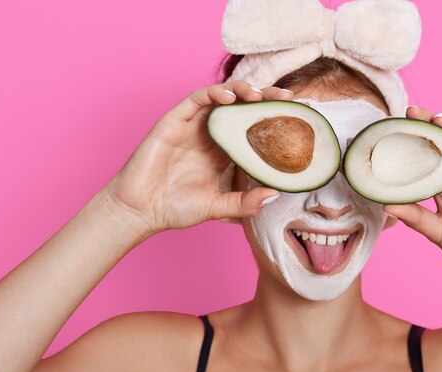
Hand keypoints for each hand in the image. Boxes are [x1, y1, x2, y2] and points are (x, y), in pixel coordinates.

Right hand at [104, 80, 291, 234]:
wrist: (141, 210)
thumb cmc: (177, 208)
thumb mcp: (219, 207)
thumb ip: (245, 203)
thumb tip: (276, 194)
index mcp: (225, 152)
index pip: (255, 129)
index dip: (275, 120)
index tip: (299, 118)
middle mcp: (213, 135)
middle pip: (244, 109)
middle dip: (267, 99)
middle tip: (288, 99)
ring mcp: (194, 126)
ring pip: (222, 98)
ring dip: (243, 91)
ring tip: (259, 95)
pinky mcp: (175, 121)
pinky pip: (197, 99)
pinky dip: (214, 94)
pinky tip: (230, 98)